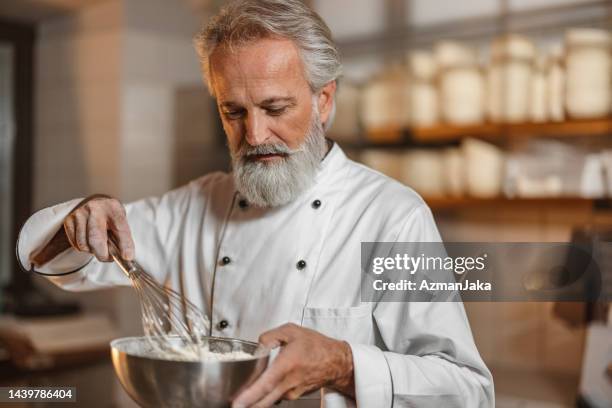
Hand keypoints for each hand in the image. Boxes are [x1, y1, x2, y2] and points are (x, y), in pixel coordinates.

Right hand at [31, 195, 134, 265]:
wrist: (96, 204)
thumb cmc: (110, 216)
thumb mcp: (121, 222)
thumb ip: (123, 239)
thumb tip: (126, 257)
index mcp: (113, 208)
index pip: (120, 228)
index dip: (125, 244)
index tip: (127, 257)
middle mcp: (95, 209)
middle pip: (96, 239)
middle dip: (103, 254)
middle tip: (109, 258)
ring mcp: (80, 214)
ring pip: (84, 245)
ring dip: (92, 251)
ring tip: (99, 244)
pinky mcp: (69, 221)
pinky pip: (76, 244)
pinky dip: (84, 248)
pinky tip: (89, 240)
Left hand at [232, 323, 354, 407]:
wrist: (336, 361)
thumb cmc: (316, 346)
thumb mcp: (292, 331)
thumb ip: (270, 336)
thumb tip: (257, 345)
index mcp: (287, 365)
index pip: (266, 384)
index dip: (250, 395)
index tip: (237, 403)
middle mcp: (289, 382)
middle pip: (264, 400)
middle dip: (247, 404)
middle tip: (233, 403)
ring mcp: (292, 392)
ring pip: (269, 400)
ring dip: (255, 399)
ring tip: (244, 395)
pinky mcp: (293, 396)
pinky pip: (276, 397)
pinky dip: (266, 395)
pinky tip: (262, 388)